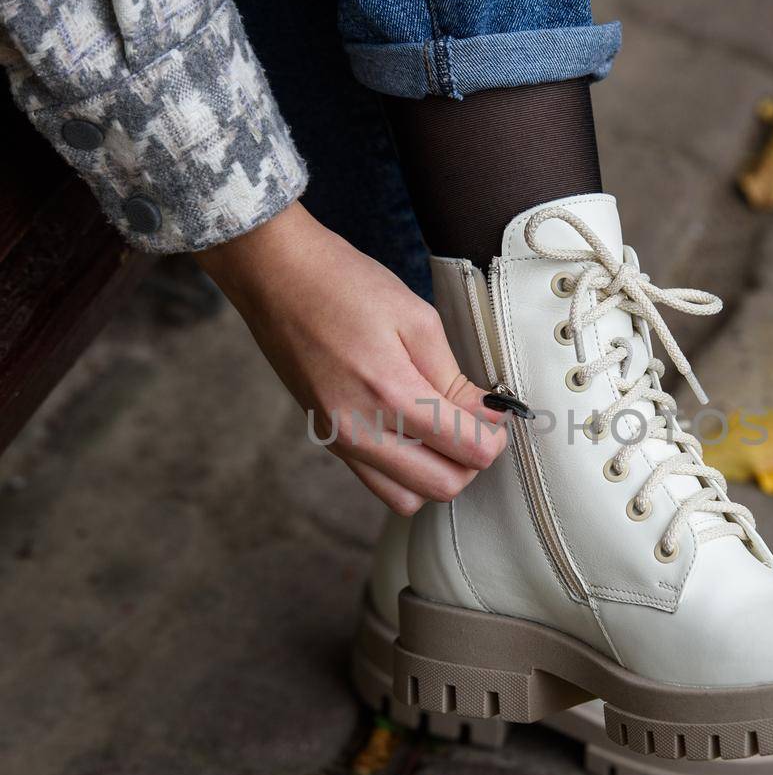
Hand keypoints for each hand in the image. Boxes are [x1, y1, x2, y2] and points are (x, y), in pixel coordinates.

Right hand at [195, 202, 506, 513]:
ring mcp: (339, 441)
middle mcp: (359, 430)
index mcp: (389, 393)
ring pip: (408, 498)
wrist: (275, 277)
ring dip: (436, 473)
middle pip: (442, 486)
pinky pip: (377, 481)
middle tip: (475, 423)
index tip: (495, 412)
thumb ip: (455, 377)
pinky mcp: (328, 440)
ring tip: (442, 430)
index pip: (467, 450)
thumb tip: (488, 416)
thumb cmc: (343, 284)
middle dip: (471, 460)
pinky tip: (411, 431)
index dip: (494, 434)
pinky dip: (405, 471)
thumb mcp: (416, 318)